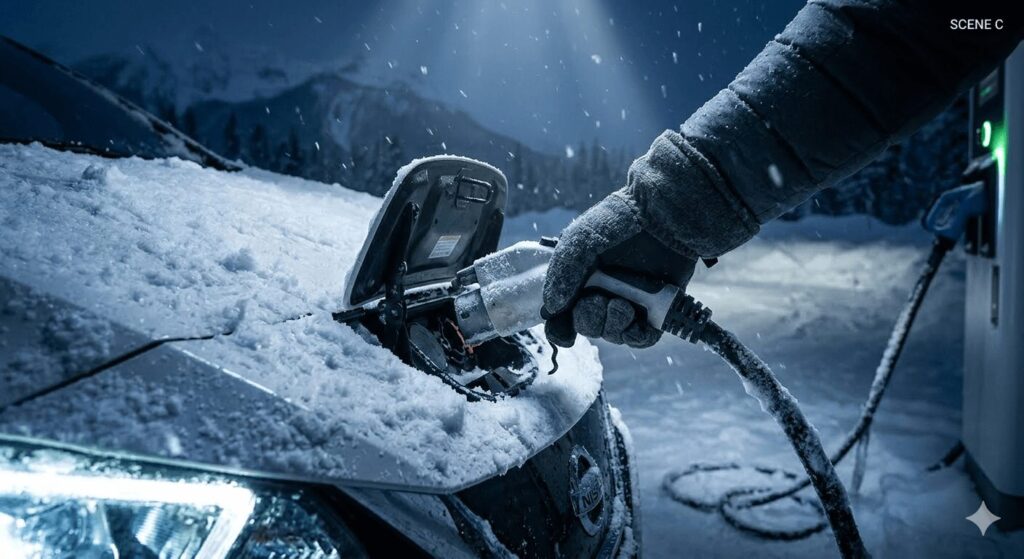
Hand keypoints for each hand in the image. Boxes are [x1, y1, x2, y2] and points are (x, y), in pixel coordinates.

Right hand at [542, 191, 695, 347]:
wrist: (663, 214)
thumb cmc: (619, 221)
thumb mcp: (579, 241)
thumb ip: (562, 274)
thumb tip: (551, 309)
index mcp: (581, 279)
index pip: (564, 315)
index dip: (561, 329)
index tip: (564, 334)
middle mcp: (604, 293)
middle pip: (588, 326)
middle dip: (590, 321)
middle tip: (599, 303)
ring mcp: (630, 301)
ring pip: (614, 334)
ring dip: (613, 327)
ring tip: (623, 306)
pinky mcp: (657, 307)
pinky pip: (643, 337)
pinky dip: (637, 336)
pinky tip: (636, 324)